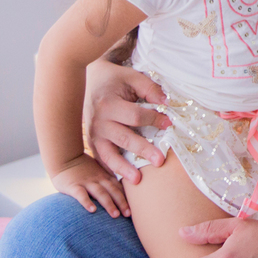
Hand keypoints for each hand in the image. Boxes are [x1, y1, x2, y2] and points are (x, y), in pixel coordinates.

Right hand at [51, 153, 129, 217]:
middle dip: (122, 202)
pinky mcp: (73, 186)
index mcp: (106, 177)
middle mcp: (99, 179)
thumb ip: (109, 181)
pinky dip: (86, 202)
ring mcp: (86, 182)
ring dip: (108, 204)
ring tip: (115, 215)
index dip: (127, 198)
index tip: (136, 209)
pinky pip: (81, 194)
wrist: (65, 158)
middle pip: (112, 191)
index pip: (119, 187)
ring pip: (100, 193)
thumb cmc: (84, 169)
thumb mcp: (99, 171)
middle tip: (129, 214)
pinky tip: (92, 210)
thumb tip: (122, 193)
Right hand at [84, 58, 171, 183]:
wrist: (88, 82)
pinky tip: (121, 181)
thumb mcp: (131, 77)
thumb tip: (165, 102)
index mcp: (108, 104)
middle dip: (143, 150)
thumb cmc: (114, 80)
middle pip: (124, 138)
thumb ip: (149, 88)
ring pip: (109, 155)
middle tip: (159, 161)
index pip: (135, 116)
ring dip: (123, 168)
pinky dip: (111, 170)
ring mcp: (94, 134)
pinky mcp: (93, 143)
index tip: (169, 124)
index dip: (153, 120)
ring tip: (137, 179)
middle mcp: (99, 122)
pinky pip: (101, 159)